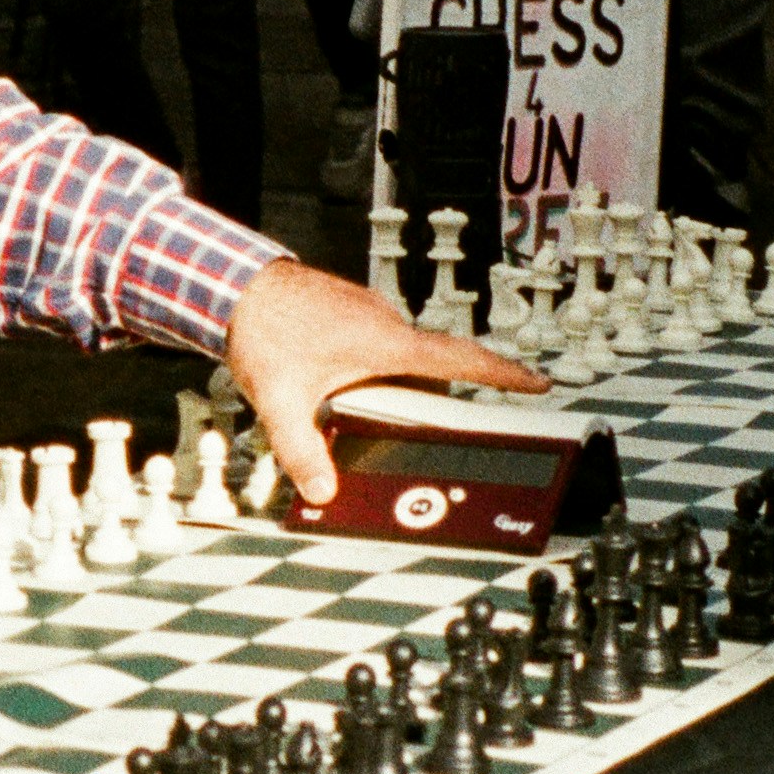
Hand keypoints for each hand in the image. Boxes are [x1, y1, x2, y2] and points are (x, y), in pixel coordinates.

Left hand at [219, 259, 539, 509]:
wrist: (235, 283)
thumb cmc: (263, 331)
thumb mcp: (282, 402)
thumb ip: (302, 452)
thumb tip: (323, 490)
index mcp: (386, 344)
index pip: (461, 361)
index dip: (504, 375)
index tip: (538, 384)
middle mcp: (387, 324)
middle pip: (428, 372)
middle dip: (424, 403)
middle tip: (418, 432)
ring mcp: (370, 314)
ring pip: (398, 360)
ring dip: (390, 386)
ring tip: (354, 408)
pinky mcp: (351, 311)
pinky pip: (376, 346)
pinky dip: (370, 369)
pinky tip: (335, 384)